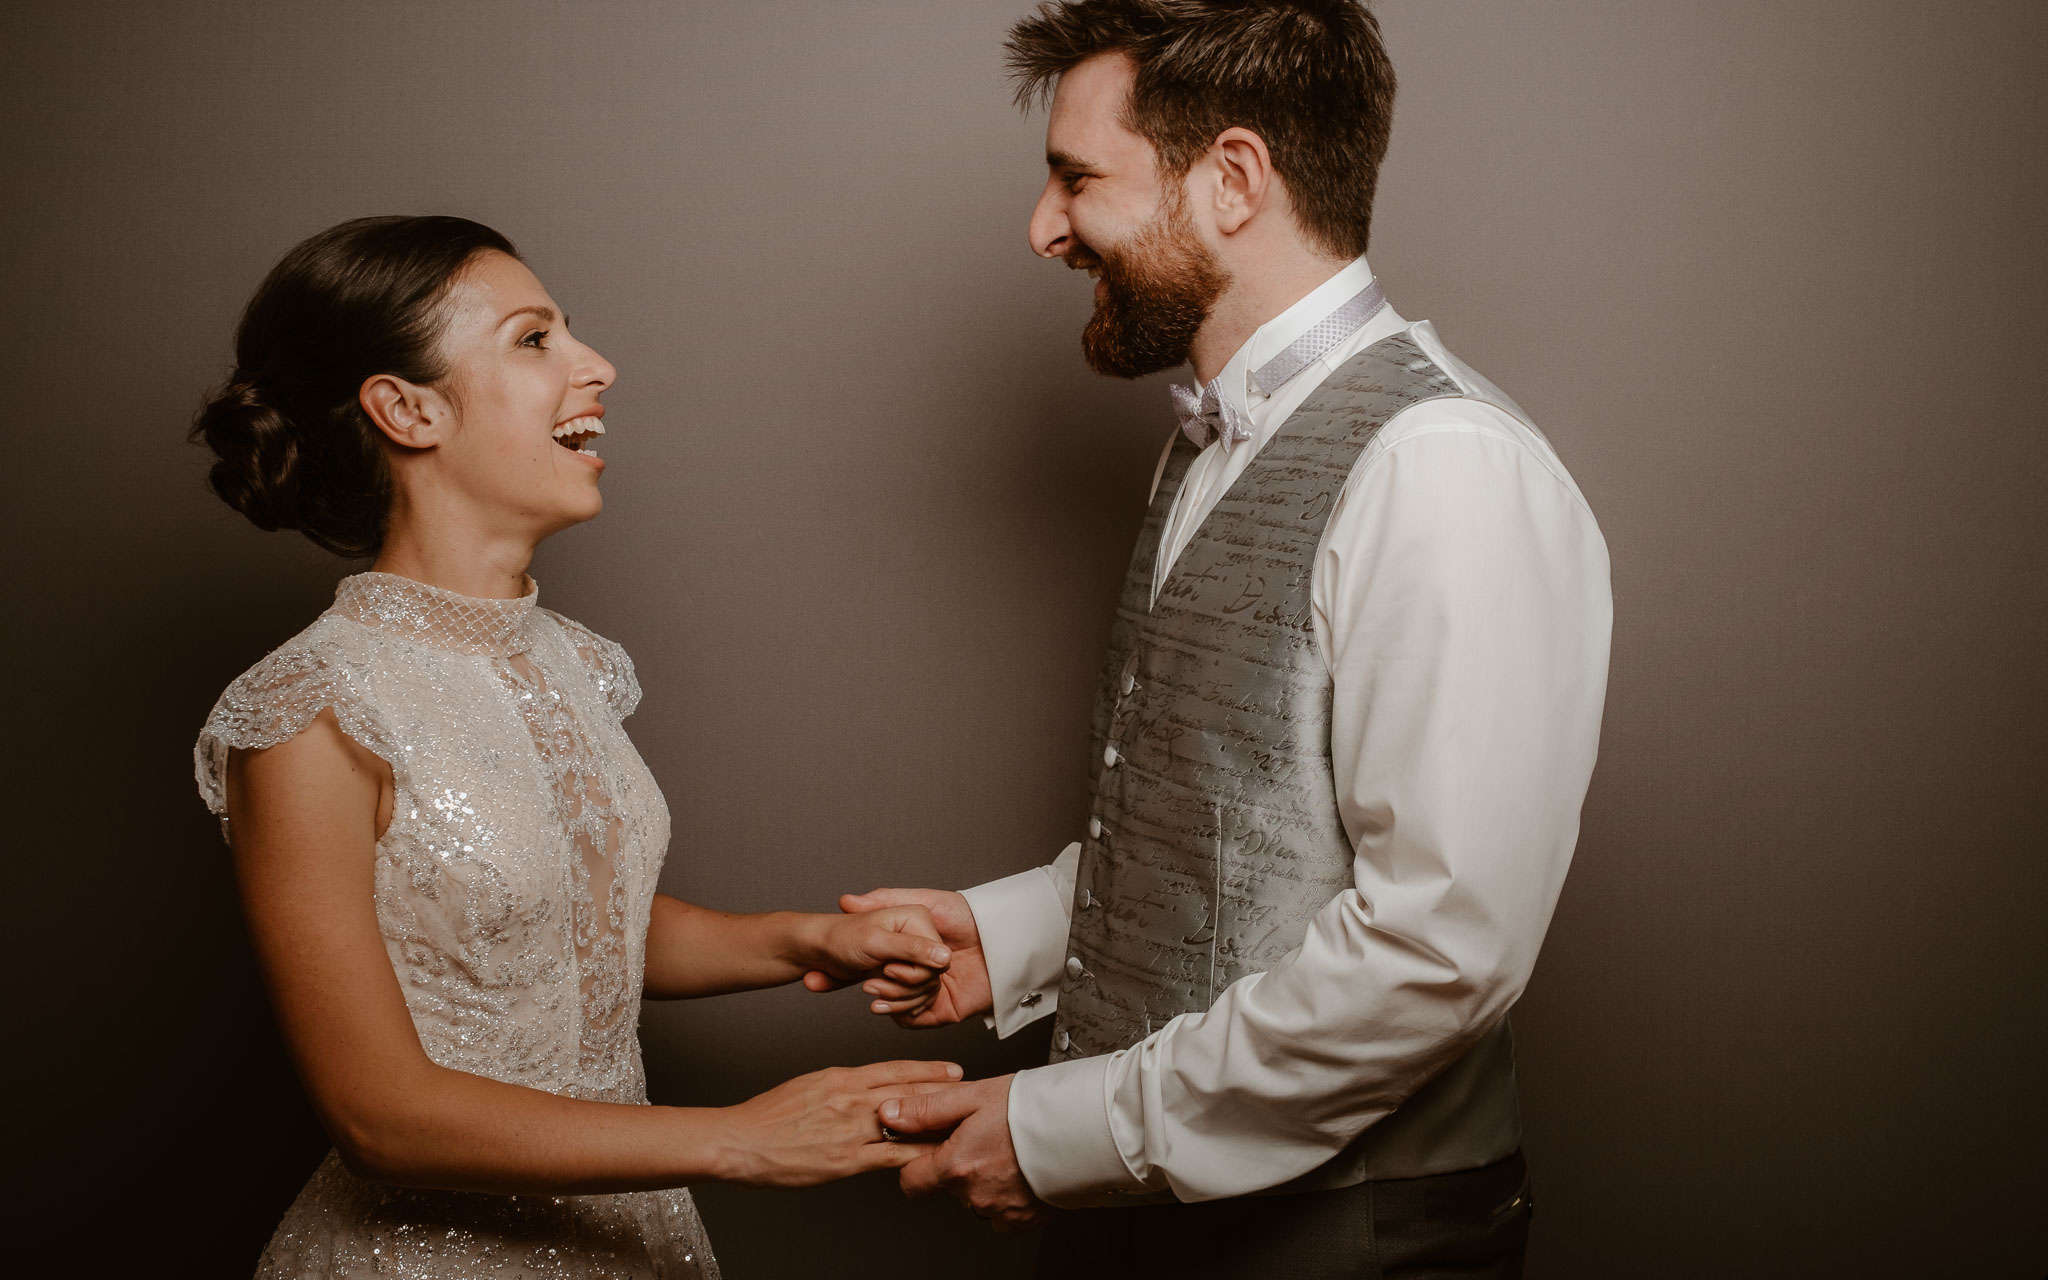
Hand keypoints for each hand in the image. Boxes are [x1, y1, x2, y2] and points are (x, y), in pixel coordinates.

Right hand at [716, 1060, 963, 1186]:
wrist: (741, 1141)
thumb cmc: (769, 1115)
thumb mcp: (810, 1084)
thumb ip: (842, 1085)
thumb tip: (864, 1086)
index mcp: (842, 1077)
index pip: (895, 1069)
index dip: (929, 1069)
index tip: (952, 1069)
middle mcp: (852, 1098)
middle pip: (910, 1090)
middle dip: (944, 1090)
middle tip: (972, 1089)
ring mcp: (851, 1129)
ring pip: (907, 1121)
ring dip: (937, 1121)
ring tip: (964, 1122)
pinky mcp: (847, 1160)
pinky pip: (892, 1156)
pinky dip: (916, 1154)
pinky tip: (935, 1156)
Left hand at [796, 905, 952, 1018]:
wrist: (816, 948)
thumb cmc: (841, 938)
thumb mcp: (876, 942)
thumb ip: (912, 949)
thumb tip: (944, 958)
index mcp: (918, 918)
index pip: (938, 960)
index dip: (913, 973)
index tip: (886, 970)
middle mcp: (919, 935)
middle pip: (932, 977)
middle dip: (901, 988)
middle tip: (870, 984)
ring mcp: (911, 955)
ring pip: (923, 990)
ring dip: (896, 998)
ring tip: (867, 988)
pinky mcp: (902, 971)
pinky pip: (913, 996)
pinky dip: (895, 1004)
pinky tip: (877, 1004)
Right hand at [815, 888, 992, 1026]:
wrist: (1004, 937)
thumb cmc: (969, 915)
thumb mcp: (925, 900)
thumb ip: (886, 898)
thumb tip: (847, 901)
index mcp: (913, 951)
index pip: (883, 964)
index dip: (869, 967)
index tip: (863, 966)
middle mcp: (921, 972)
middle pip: (889, 987)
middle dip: (878, 986)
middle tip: (870, 982)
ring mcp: (933, 992)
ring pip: (900, 1005)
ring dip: (890, 1000)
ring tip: (882, 991)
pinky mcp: (946, 1010)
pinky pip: (918, 1021)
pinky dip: (906, 1016)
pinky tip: (901, 1005)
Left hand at [885, 1074, 1052, 1233]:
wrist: (1087, 1127)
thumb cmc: (1036, 1105)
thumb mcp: (974, 1094)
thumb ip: (926, 1109)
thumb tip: (889, 1115)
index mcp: (956, 1164)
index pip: (912, 1181)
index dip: (918, 1162)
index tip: (933, 1148)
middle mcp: (975, 1194)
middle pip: (948, 1187)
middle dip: (958, 1165)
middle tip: (984, 1137)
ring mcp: (1001, 1210)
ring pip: (977, 1201)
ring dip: (984, 1181)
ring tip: (1007, 1151)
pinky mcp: (1026, 1219)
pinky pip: (1005, 1216)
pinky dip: (1007, 1198)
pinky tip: (1020, 1173)